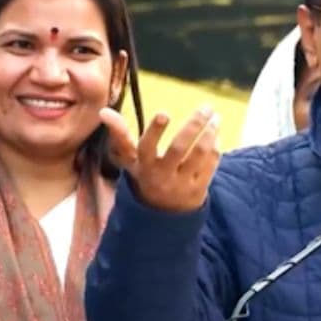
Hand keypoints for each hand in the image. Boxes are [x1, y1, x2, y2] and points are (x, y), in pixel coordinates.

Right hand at [100, 106, 220, 212]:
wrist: (162, 214)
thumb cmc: (145, 175)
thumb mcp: (130, 160)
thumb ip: (120, 135)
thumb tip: (104, 111)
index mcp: (144, 166)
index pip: (147, 147)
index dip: (154, 131)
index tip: (164, 113)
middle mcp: (162, 175)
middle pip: (179, 147)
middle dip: (194, 125)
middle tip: (206, 106)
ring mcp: (181, 184)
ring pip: (199, 155)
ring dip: (209, 133)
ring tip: (215, 117)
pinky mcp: (198, 190)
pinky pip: (210, 165)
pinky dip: (215, 148)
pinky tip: (216, 134)